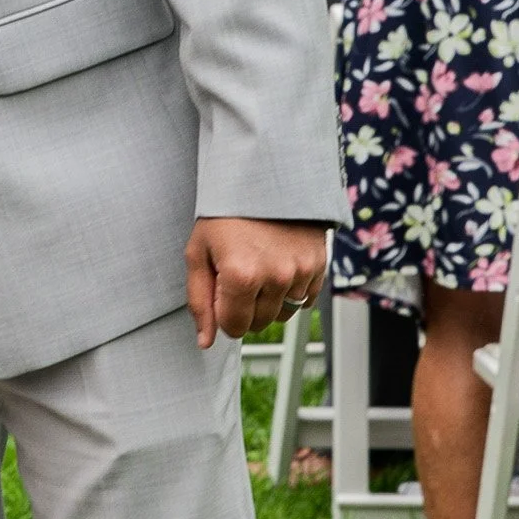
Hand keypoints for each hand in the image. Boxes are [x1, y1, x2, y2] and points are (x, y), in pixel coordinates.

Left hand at [184, 215, 326, 349]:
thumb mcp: (199, 252)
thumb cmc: (226, 213)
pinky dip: (291, 291)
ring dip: (269, 301)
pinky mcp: (319, 264)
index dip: (223, 314)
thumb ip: (200, 300)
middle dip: (245, 308)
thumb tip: (205, 341)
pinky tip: (278, 266)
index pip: (233, 328)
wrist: (264, 177)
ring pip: (283, 314)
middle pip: (259, 324)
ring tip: (259, 268)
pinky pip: (305, 299)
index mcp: (241, 275)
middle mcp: (275, 277)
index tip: (221, 291)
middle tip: (238, 275)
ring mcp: (301, 271)